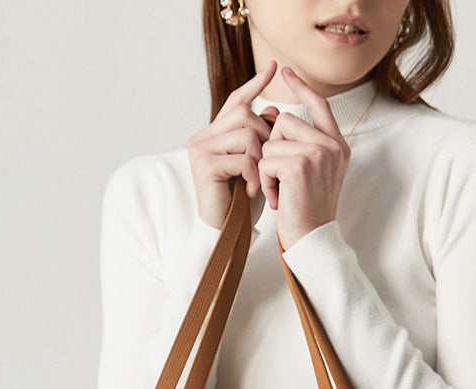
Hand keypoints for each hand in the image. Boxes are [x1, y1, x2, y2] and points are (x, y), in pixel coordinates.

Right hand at [186, 60, 279, 230]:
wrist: (224, 233)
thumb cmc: (241, 204)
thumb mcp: (255, 166)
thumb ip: (260, 138)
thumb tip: (271, 108)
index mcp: (214, 134)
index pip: (236, 101)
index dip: (255, 84)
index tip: (275, 68)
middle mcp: (203, 137)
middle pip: (244, 114)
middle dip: (266, 138)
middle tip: (268, 166)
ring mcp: (200, 149)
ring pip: (246, 134)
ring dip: (261, 159)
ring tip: (258, 182)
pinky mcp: (204, 165)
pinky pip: (241, 157)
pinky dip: (252, 174)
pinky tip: (250, 191)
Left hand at [258, 67, 351, 249]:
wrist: (312, 240)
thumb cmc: (307, 211)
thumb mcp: (313, 173)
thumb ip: (305, 145)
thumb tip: (277, 118)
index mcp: (338, 146)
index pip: (319, 105)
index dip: (301, 87)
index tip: (286, 72)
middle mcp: (332, 146)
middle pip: (285, 121)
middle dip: (273, 148)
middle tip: (281, 179)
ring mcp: (318, 153)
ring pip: (272, 140)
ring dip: (267, 167)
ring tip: (280, 190)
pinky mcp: (300, 164)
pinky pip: (266, 160)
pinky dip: (264, 181)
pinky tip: (278, 198)